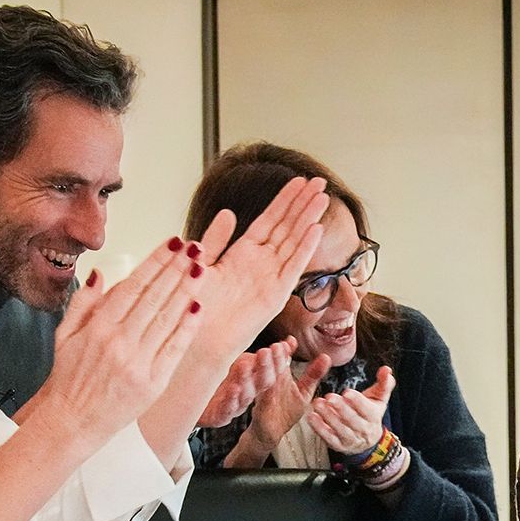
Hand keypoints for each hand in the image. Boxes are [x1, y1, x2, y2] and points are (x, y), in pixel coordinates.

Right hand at [30, 238, 205, 448]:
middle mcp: (119, 342)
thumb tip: (99, 274)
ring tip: (201, 269)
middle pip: (154, 297)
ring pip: (167, 319)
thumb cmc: (68, 379)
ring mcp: (138, 363)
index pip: (133, 285)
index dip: (155, 261)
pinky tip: (198, 308)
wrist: (72, 421)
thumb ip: (82, 303)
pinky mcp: (153, 383)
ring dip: (186, 292)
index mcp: (98, 327)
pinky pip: (174, 349)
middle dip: (176, 269)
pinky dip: (187, 328)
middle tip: (195, 248)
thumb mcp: (64, 335)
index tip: (172, 244)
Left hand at [189, 175, 330, 356]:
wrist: (198, 339)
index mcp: (243, 254)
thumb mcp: (203, 264)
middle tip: (320, 181)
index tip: (299, 181)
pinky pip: (292, 268)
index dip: (285, 199)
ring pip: (294, 243)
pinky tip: (315, 230)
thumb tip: (228, 213)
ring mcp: (270, 279)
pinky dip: (304, 249)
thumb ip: (216, 239)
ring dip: (308, 219)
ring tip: (323, 197)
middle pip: (287, 227)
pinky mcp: (275, 297)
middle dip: (303, 203)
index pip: (269, 219)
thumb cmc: (196, 307)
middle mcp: (261, 265)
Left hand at [198, 338, 295, 428]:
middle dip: (265, 367)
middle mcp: (247, 393)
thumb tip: (288, 341)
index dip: (277, 359)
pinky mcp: (219, 416)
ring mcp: (234, 405)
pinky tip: (233, 390)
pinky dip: (231, 401)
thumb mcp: (240, 361)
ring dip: (246, 381)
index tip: (278, 346)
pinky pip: (227, 410)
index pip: (272, 370)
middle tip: (265, 352)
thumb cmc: (218, 379)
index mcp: (254, 380)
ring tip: (244, 366)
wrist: (192, 398)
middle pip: (262, 383)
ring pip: (246, 396)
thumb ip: (258, 356)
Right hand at [250, 350, 332, 449]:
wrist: (270, 433)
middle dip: (272, 356)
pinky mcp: (255, 408)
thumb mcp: (302, 391)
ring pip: (257, 379)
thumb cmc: (285, 410)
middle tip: (277, 346)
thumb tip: (326, 357)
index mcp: (278, 375)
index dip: (285, 350)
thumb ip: (312, 375)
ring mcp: (259, 393)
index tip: (291, 342)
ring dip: (259, 368)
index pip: (280, 358)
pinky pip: (248, 398)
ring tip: (262, 356)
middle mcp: (266, 381)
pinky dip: (243, 391)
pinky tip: (242, 386)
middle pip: (268, 366)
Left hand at [310, 366, 394, 454]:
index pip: (367, 410)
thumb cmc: (370, 413)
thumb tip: (386, 369)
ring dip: (328, 416)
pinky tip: (312, 417)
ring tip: (318, 404)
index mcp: (374, 417)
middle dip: (341, 408)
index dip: (357, 401)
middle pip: (352, 420)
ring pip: (340, 429)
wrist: (367, 440)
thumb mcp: (379, 399)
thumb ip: (384, 383)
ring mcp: (351, 439)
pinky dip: (320, 428)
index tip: (347, 392)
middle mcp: (364, 430)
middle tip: (330, 397)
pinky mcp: (339, 445)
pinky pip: (329, 438)